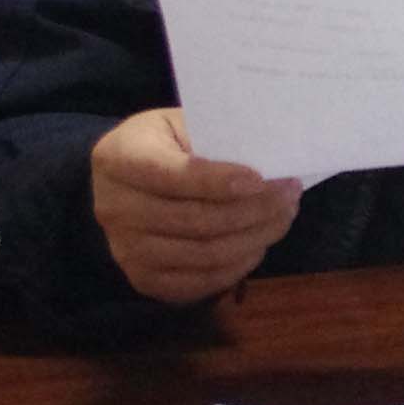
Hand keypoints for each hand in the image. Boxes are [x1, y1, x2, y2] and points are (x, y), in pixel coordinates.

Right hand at [88, 107, 299, 306]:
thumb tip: (268, 158)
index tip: (261, 180)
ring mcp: (124, 249)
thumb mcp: (180, 123)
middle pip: (194, 220)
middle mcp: (113, 207)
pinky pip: (198, 282)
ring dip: (254, 238)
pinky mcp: (142, 278)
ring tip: (283, 217)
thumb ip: (213, 138)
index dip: (219, 181)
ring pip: (202, 254)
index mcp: (118, 157)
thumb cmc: (165, 143)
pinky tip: (258, 244)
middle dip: (253, 210)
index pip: (172, 175)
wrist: (128, 180)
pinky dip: (236, 266)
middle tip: (290, 195)